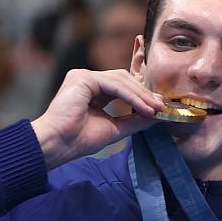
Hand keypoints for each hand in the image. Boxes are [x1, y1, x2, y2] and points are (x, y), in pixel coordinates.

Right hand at [31, 68, 164, 168]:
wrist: (60, 144)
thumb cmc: (80, 139)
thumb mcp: (116, 128)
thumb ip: (134, 119)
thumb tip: (156, 116)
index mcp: (93, 90)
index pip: (122, 85)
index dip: (141, 94)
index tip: (159, 107)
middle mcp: (87, 80)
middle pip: (124, 80)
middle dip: (144, 94)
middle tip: (161, 107)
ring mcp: (83, 76)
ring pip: (121, 81)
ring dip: (141, 96)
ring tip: (156, 109)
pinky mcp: (83, 78)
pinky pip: (114, 85)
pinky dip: (131, 96)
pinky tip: (145, 108)